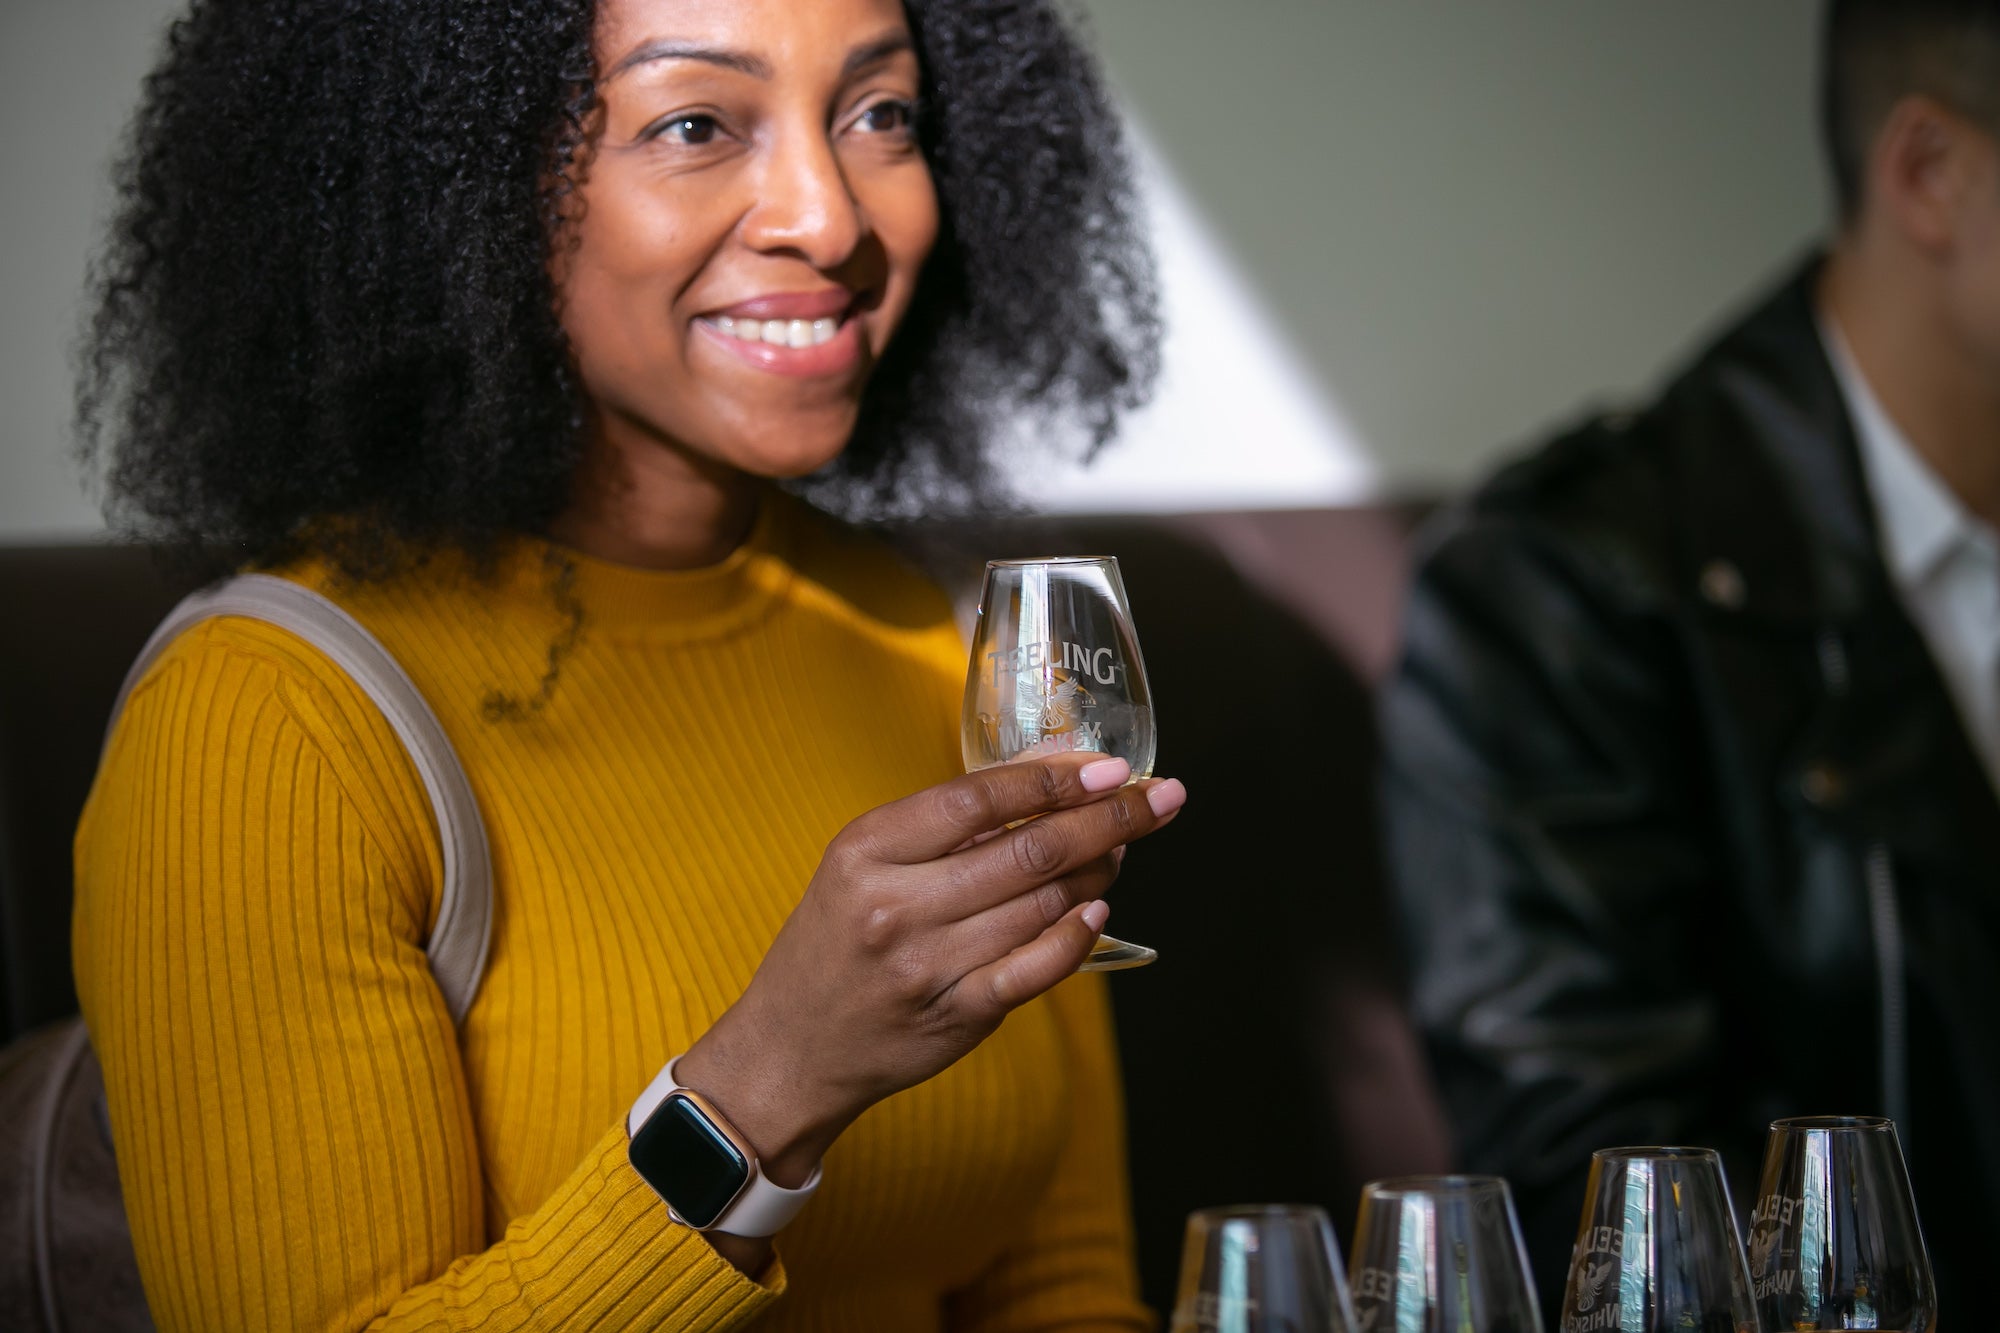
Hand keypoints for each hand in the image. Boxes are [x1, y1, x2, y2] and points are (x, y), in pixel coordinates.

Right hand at [674, 753, 1184, 1185]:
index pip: (977, 799)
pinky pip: (1038, 970)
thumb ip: (943, 825)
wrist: (789, 1049)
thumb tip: (1048, 773)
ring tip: (1120, 848)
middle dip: (1109, 818)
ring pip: (1044, 905)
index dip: (1052, 778)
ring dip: (1099, 872)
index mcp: (867, 850)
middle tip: (1159, 798)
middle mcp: (896, 906)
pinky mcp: (958, 1016)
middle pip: (1028, 850)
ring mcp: (930, 966)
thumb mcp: (861, 864)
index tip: (1107, 766)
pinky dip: (1076, 936)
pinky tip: (1096, 911)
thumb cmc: (834, 942)